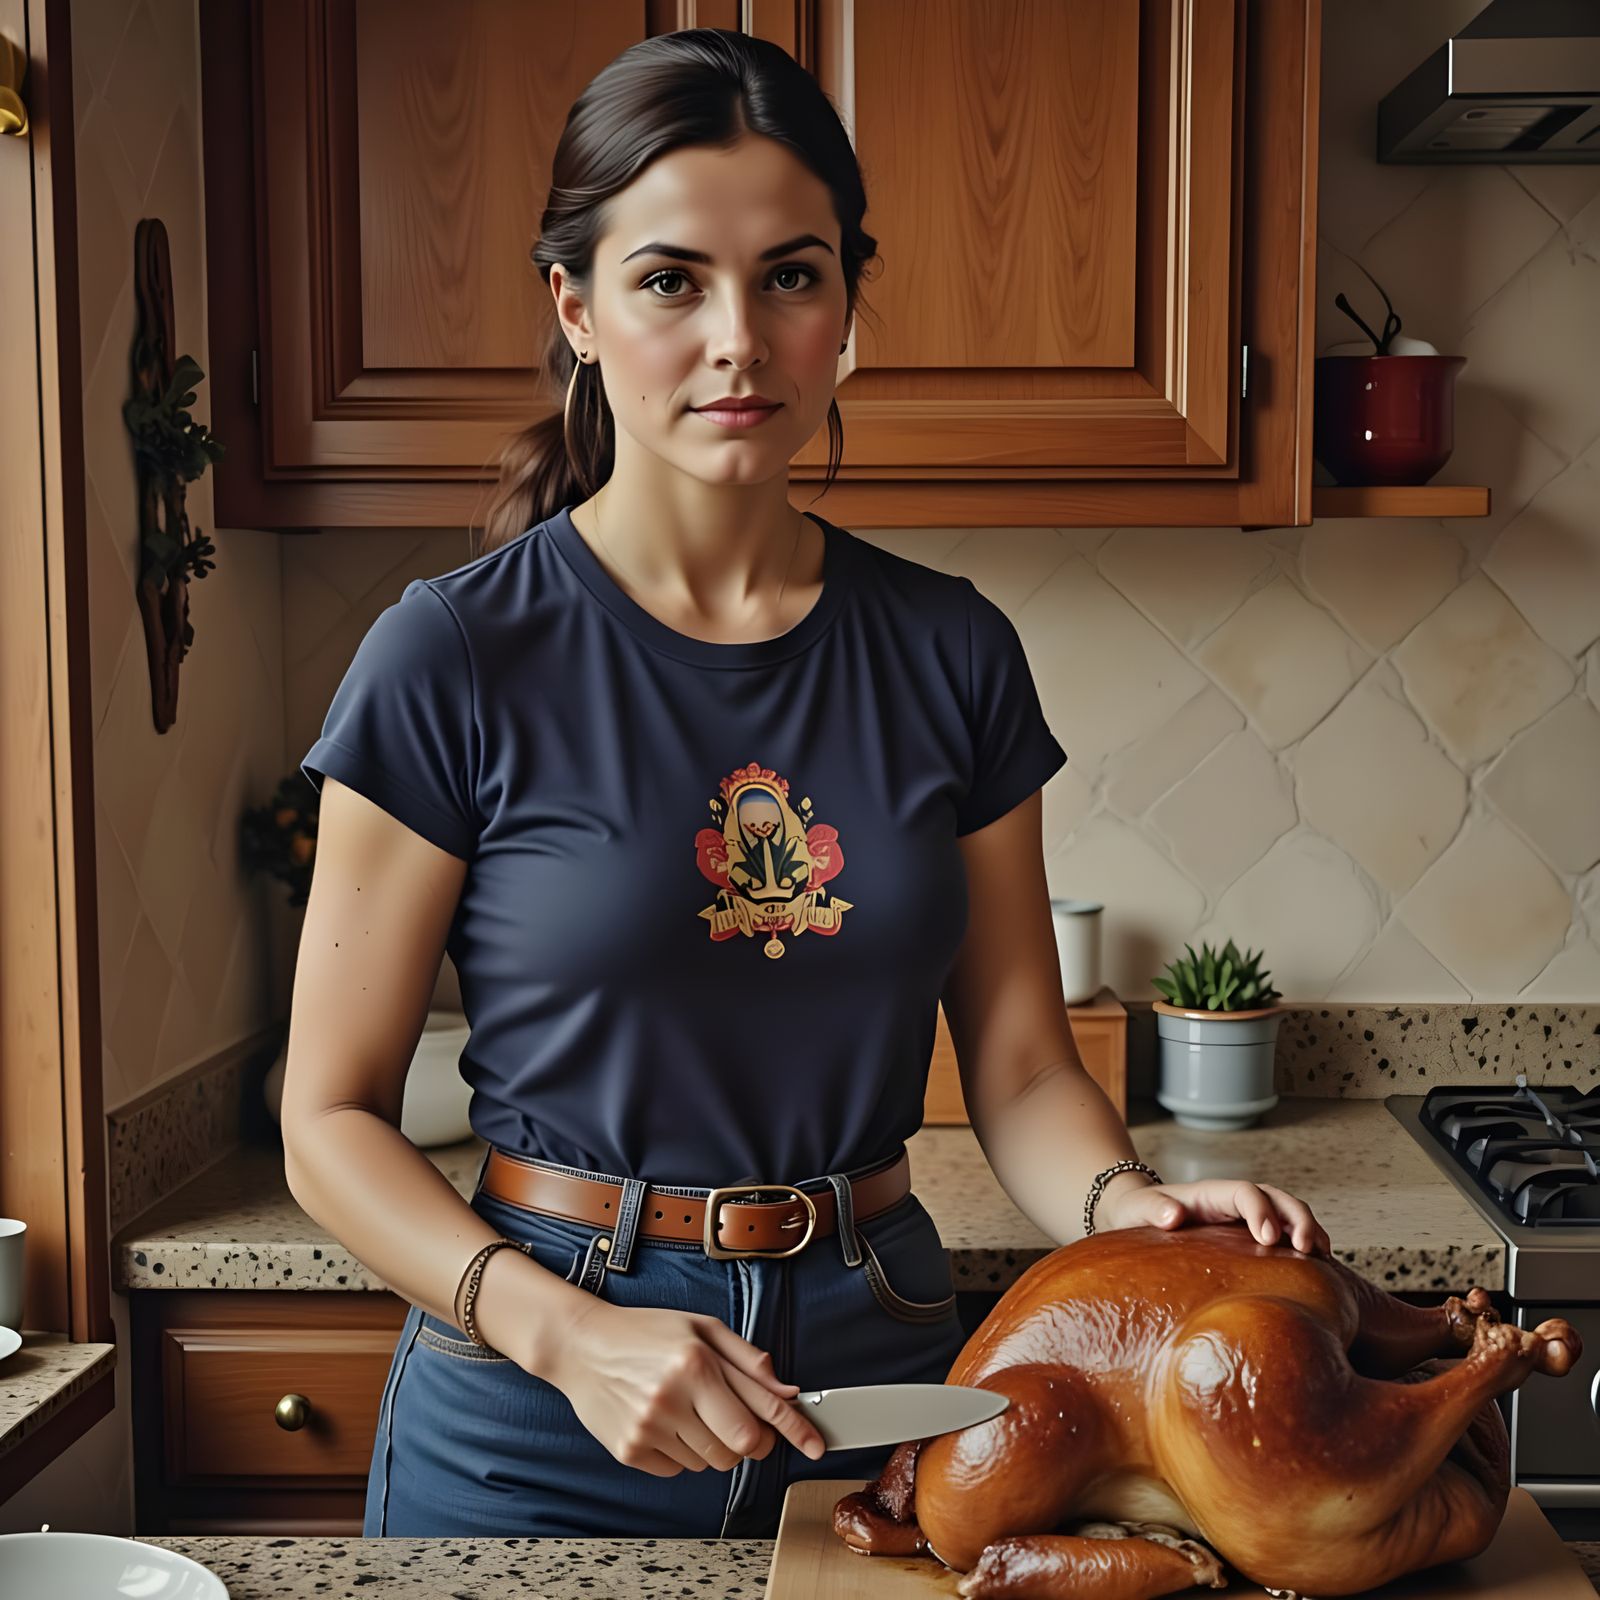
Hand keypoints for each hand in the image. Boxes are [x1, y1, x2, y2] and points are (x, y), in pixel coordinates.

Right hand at [542, 1295, 827, 1476]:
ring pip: (709, 1463)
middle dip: (749, 1440)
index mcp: (694, 1364)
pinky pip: (679, 1469)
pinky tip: (665, 1420)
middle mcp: (671, 1399)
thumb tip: (787, 1390)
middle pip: (738, 1450)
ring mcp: (648, 1430)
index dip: (793, 1432)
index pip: (757, 1415)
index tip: (816, 1446)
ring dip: (713, 1443)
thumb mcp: (701, 1328)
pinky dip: (682, 1451)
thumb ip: (747, 1360)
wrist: (581, 1346)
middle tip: (738, 1418)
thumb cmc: (646, 1332)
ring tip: (689, 1407)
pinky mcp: (629, 1452)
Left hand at [1098, 1175, 1331, 1256]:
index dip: (1261, 1211)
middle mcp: (1234, 1201)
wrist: (1139, 1214)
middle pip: (1277, 1197)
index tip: (1269, 1238)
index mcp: (1211, 1194)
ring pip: (1288, 1213)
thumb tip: (1173, 1216)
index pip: (1245, 1192)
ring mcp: (1245, 1217)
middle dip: (1298, 1217)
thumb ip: (1154, 1210)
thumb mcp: (1139, 1209)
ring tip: (1324, 1257)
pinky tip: (1320, 1268)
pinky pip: (1286, 1233)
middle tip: (1309, 1248)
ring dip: (1309, 1229)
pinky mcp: (1250, 1235)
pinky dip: (1305, 1244)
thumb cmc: (1139, 1212)